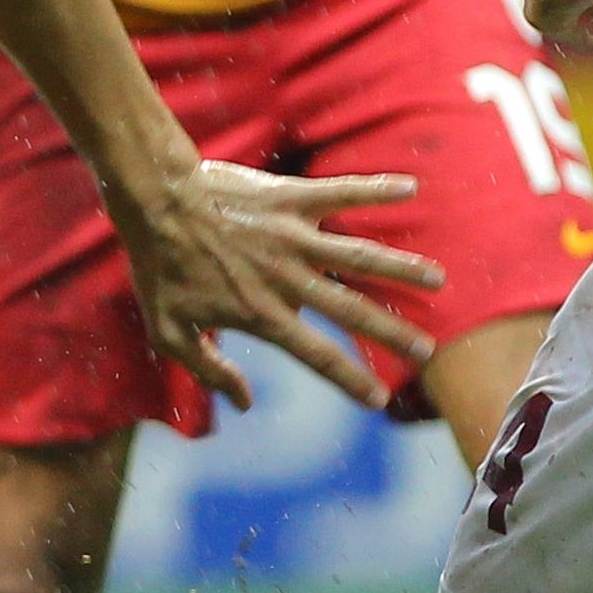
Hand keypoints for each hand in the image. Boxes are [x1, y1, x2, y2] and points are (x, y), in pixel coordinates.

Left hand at [120, 161, 445, 412]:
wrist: (155, 201)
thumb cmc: (159, 267)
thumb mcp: (169, 331)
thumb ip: (209, 370)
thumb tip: (245, 403)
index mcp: (262, 314)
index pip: (316, 355)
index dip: (350, 380)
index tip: (379, 401)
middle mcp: (286, 278)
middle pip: (351, 310)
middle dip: (393, 333)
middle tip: (428, 351)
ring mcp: (292, 236)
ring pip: (357, 255)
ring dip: (400, 267)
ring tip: (437, 279)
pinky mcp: (290, 198)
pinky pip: (340, 193)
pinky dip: (375, 189)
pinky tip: (409, 189)